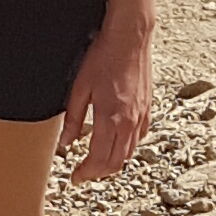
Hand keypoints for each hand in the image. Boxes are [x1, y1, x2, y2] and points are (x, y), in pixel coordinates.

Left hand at [61, 14, 151, 182]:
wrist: (130, 37)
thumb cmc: (103, 58)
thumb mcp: (79, 88)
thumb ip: (73, 119)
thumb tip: (67, 143)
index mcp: (110, 119)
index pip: (98, 160)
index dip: (86, 173)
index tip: (75, 177)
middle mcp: (129, 122)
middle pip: (115, 163)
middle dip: (98, 173)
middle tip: (83, 173)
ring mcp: (141, 116)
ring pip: (129, 152)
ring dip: (112, 162)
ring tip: (96, 160)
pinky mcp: (148, 108)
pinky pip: (139, 137)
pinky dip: (127, 147)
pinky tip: (117, 141)